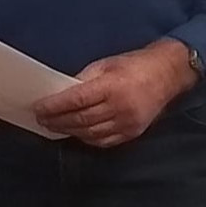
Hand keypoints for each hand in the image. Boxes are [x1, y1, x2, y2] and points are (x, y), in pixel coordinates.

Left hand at [33, 40, 198, 147]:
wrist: (167, 75)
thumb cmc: (133, 66)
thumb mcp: (105, 65)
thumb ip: (83, 80)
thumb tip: (61, 94)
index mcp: (112, 86)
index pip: (76, 100)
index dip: (54, 106)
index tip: (38, 108)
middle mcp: (120, 107)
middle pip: (81, 119)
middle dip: (57, 121)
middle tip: (40, 119)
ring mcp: (128, 123)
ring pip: (90, 133)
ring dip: (68, 131)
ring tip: (53, 126)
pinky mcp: (133, 133)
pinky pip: (104, 141)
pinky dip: (86, 138)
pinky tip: (75, 133)